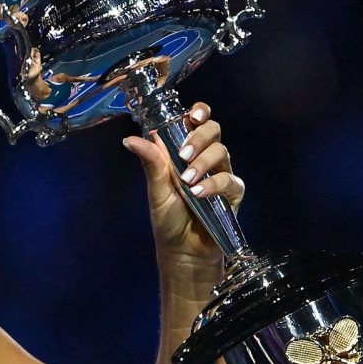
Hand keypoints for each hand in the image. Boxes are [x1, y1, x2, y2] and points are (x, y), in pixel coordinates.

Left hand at [123, 102, 244, 261]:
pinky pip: (229, 180)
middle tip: (183, 154)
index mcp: (184, 151)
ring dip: (203, 163)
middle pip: (213, 130)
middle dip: (199, 137)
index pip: (196, 122)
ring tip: (187, 181)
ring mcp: (220, 173)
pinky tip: (199, 194)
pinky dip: (213, 185)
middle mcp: (204, 157)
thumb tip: (130, 139)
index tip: (193, 115)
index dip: (199, 112)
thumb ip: (151, 163)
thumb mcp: (155, 190)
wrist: (182, 250)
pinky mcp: (232, 193)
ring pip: (221, 151)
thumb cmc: (168, 218)